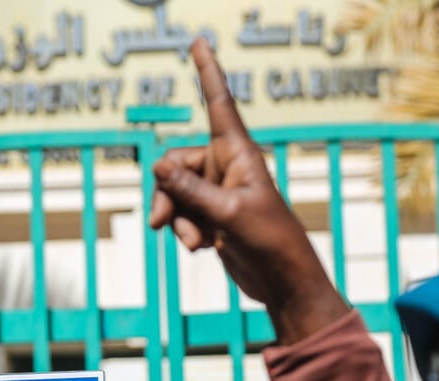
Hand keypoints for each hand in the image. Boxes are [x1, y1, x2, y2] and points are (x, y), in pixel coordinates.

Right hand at [149, 38, 345, 344]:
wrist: (281, 280)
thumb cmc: (269, 241)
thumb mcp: (227, 214)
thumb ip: (190, 190)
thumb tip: (157, 167)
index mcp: (238, 153)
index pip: (218, 104)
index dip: (208, 73)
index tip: (199, 42)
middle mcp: (225, 167)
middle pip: (174, 163)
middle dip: (166, 194)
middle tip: (163, 222)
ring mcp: (216, 193)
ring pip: (173, 193)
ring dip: (176, 220)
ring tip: (194, 242)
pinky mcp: (210, 217)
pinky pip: (180, 216)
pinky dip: (184, 233)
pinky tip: (201, 248)